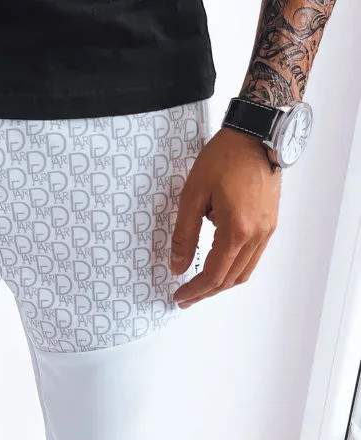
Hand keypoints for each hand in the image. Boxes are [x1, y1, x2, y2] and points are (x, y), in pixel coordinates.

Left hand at [170, 127, 281, 308]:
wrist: (258, 133)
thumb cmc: (225, 157)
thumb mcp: (193, 196)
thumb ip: (184, 235)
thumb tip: (178, 267)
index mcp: (237, 231)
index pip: (213, 275)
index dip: (194, 290)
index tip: (178, 297)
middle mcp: (257, 235)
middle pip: (230, 279)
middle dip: (205, 292)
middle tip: (185, 298)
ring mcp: (267, 230)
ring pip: (244, 272)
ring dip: (221, 283)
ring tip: (199, 286)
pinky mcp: (270, 223)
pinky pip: (252, 257)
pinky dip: (234, 269)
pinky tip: (218, 265)